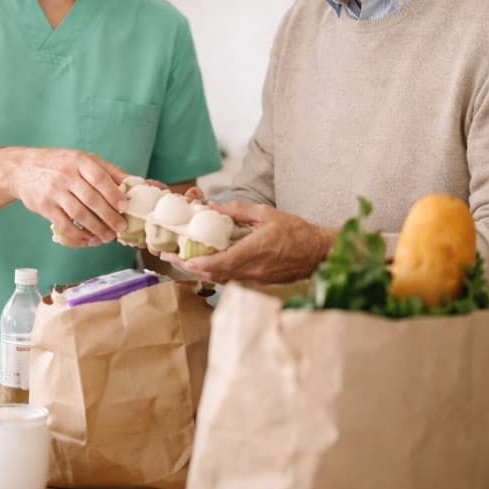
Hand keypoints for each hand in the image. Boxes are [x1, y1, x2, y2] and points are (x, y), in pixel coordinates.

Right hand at [11, 148, 129, 245]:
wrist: (21, 169)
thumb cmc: (58, 164)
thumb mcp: (82, 159)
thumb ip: (108, 171)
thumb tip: (137, 182)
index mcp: (78, 161)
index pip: (99, 178)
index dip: (113, 193)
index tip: (125, 206)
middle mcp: (66, 175)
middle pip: (91, 199)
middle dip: (109, 216)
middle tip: (120, 227)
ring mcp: (54, 191)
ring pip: (79, 214)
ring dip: (96, 228)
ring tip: (108, 236)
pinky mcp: (44, 207)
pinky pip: (64, 225)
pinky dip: (79, 235)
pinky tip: (89, 239)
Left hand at [160, 200, 335, 284]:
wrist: (317, 253)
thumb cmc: (296, 231)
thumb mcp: (267, 213)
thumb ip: (239, 210)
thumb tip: (213, 206)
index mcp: (255, 250)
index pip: (222, 262)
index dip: (200, 264)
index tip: (183, 259)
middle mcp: (253, 269)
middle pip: (216, 274)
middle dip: (191, 268)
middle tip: (171, 258)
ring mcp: (256, 279)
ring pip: (222, 279)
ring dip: (202, 271)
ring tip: (182, 260)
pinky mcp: (258, 282)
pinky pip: (232, 279)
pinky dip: (216, 273)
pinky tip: (206, 264)